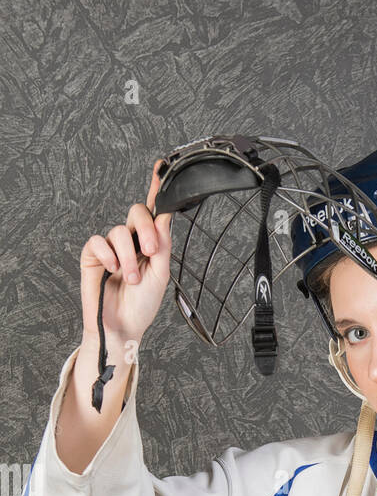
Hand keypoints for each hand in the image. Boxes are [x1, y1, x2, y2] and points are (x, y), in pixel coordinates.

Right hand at [79, 156, 172, 347]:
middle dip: (146, 229)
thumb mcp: (160, 273)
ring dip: (129, 256)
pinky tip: (114, 270)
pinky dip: (109, 255)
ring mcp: (110, 247)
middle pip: (136, 212)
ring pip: (119, 231)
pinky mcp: (92, 255)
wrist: (124, 328)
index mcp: (149, 243)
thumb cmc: (142, 305)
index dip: (156, 189)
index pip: (153, 212)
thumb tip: (165, 214)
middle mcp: (130, 240)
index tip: (161, 168)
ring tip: (133, 278)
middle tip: (151, 252)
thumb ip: (163, 243)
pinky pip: (98, 241)